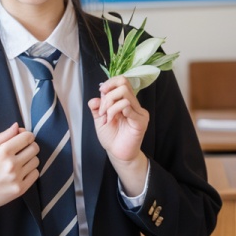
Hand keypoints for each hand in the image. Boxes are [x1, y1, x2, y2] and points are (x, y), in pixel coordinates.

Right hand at [0, 123, 38, 219]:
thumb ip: (4, 135)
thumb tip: (18, 126)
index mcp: (3, 151)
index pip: (27, 137)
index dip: (27, 136)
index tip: (23, 139)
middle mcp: (12, 164)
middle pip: (34, 148)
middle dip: (30, 146)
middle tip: (22, 150)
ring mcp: (17, 178)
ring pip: (36, 161)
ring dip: (30, 159)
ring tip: (20, 162)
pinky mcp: (20, 189)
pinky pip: (35, 174)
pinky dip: (30, 171)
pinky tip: (21, 172)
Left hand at [88, 76, 148, 194]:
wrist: (117, 153)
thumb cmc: (111, 137)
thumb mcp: (99, 119)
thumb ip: (97, 107)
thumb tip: (94, 98)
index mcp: (125, 101)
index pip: (122, 81)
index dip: (110, 83)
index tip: (101, 92)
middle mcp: (134, 104)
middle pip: (123, 84)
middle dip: (108, 96)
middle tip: (102, 111)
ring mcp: (139, 112)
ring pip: (125, 94)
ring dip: (110, 105)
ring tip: (106, 118)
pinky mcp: (141, 120)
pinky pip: (128, 106)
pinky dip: (115, 111)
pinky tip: (111, 120)